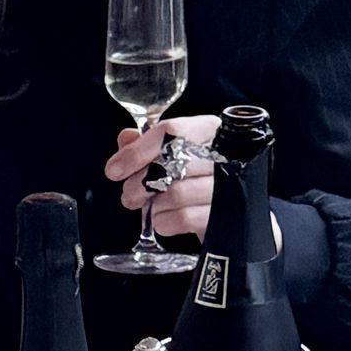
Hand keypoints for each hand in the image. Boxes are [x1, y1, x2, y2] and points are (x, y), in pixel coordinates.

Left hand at [104, 114, 220, 241]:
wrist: (237, 204)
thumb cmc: (195, 169)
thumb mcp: (173, 149)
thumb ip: (145, 141)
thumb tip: (126, 138)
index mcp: (208, 129)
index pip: (171, 132)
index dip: (137, 151)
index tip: (114, 170)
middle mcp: (224, 154)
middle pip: (172, 165)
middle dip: (140, 184)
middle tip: (129, 194)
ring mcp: (230, 187)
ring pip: (177, 194)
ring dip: (152, 204)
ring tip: (147, 206)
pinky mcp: (227, 216)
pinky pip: (186, 218)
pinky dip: (165, 221)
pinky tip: (163, 218)